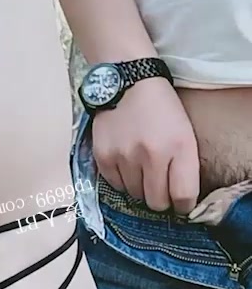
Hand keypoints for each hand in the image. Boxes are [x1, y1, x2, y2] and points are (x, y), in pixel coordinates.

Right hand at [92, 78, 199, 213]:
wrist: (128, 82)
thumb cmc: (162, 109)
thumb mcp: (186, 134)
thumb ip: (186, 169)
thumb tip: (179, 204)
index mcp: (179, 147)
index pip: (183, 197)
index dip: (183, 206)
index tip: (180, 203)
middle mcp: (152, 155)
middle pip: (157, 202)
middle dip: (160, 199)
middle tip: (159, 184)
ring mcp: (125, 156)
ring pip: (135, 195)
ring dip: (140, 187)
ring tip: (141, 166)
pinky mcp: (103, 156)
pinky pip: (116, 185)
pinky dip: (122, 179)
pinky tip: (126, 162)